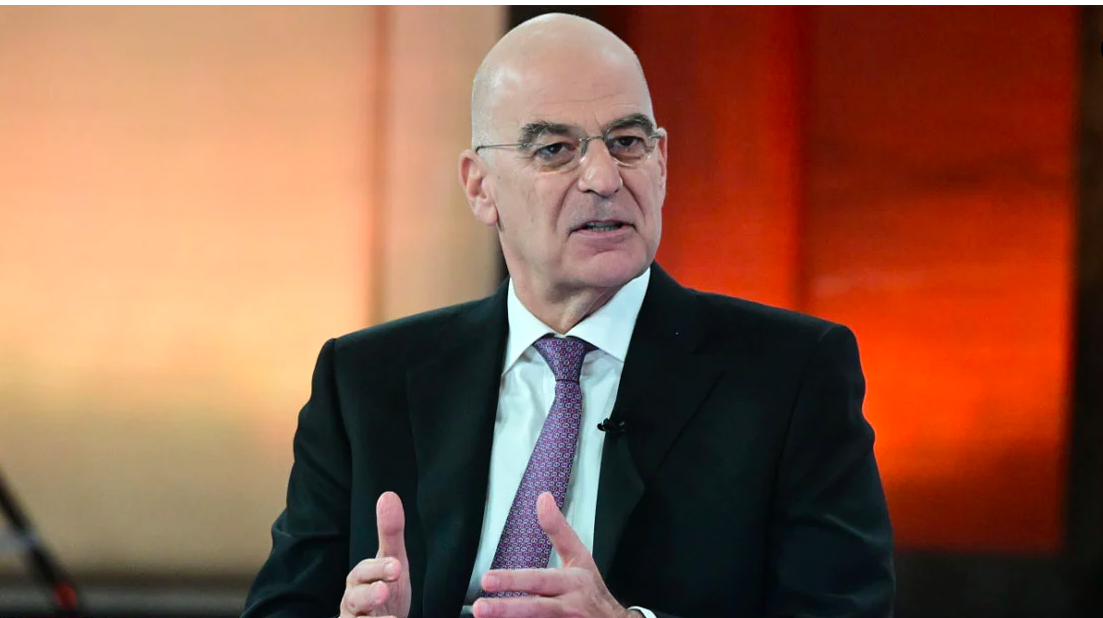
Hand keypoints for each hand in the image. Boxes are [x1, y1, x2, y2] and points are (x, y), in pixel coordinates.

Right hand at [340, 492, 411, 617]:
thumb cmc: (385, 589)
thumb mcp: (392, 562)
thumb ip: (390, 533)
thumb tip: (388, 495)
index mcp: (360, 580)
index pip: (364, 572)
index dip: (378, 569)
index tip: (396, 567)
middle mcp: (354, 602)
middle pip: (355, 598)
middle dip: (369, 594)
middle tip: (384, 591)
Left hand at [473, 492, 636, 617]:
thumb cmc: (591, 589)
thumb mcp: (579, 556)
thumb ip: (558, 529)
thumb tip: (543, 498)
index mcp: (572, 582)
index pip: (539, 579)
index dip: (513, 580)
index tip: (487, 579)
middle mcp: (569, 607)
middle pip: (535, 609)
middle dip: (506, 609)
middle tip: (480, 608)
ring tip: (484, 616)